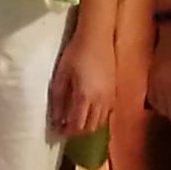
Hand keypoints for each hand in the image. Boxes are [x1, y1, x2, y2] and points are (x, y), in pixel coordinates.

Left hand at [50, 17, 113, 146]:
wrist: (97, 38)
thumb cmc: (75, 54)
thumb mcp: (61, 76)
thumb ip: (59, 100)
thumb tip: (56, 120)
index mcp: (85, 97)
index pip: (77, 125)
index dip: (66, 131)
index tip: (57, 130)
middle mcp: (100, 101)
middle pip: (90, 127)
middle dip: (76, 131)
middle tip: (65, 127)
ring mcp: (110, 97)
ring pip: (100, 122)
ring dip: (88, 125)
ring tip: (76, 120)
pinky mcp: (114, 92)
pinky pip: (107, 113)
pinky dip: (98, 118)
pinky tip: (89, 111)